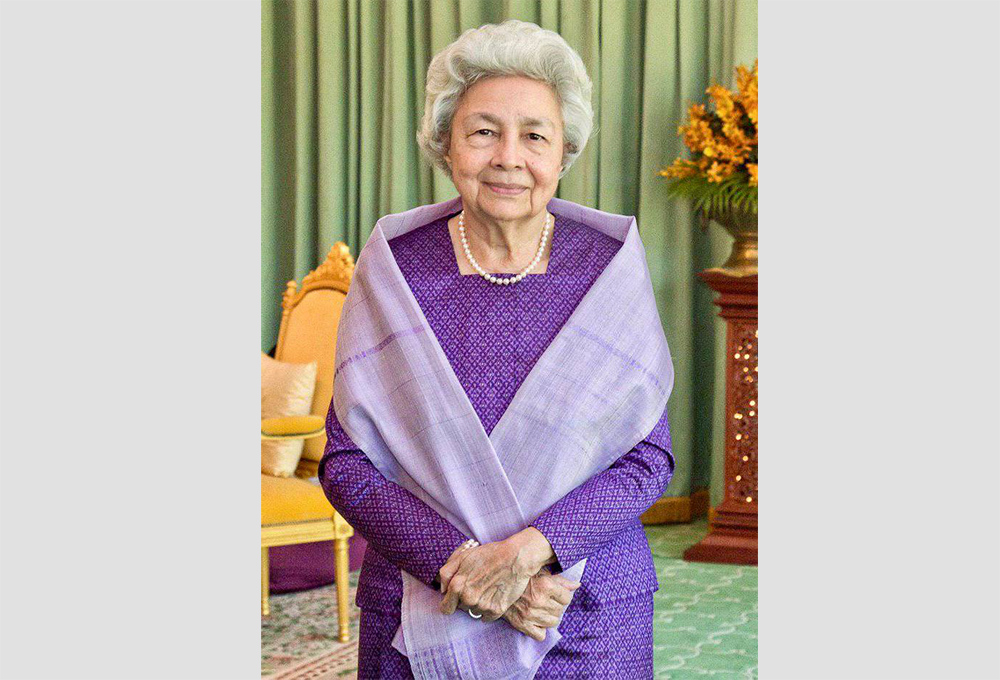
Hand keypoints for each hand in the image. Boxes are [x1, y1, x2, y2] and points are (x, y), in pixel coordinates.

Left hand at [438, 530, 552, 622]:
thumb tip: (443, 590)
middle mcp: (468, 598)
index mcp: (457, 586)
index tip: (456, 597)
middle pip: (461, 609)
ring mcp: (482, 606)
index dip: (449, 602)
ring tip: (488, 587)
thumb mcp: (463, 556)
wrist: (515, 557)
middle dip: (465, 599)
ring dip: (478, 603)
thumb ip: (446, 573)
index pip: (445, 608)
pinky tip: (495, 594)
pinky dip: (489, 608)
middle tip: (477, 585)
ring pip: (474, 611)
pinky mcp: (496, 611)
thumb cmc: (489, 554)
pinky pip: (486, 617)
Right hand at [502, 568, 580, 641]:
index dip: (563, 595)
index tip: (555, 593)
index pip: (567, 598)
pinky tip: (535, 620)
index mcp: (545, 585)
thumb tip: (577, 585)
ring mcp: (530, 614)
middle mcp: (538, 600)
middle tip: (546, 600)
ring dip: (549, 617)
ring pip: (553, 623)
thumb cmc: (521, 578)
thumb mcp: (541, 573)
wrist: (496, 585)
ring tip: (541, 609)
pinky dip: (540, 629)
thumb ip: (560, 580)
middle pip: (560, 611)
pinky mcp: (522, 624)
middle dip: (555, 605)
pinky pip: (540, 635)